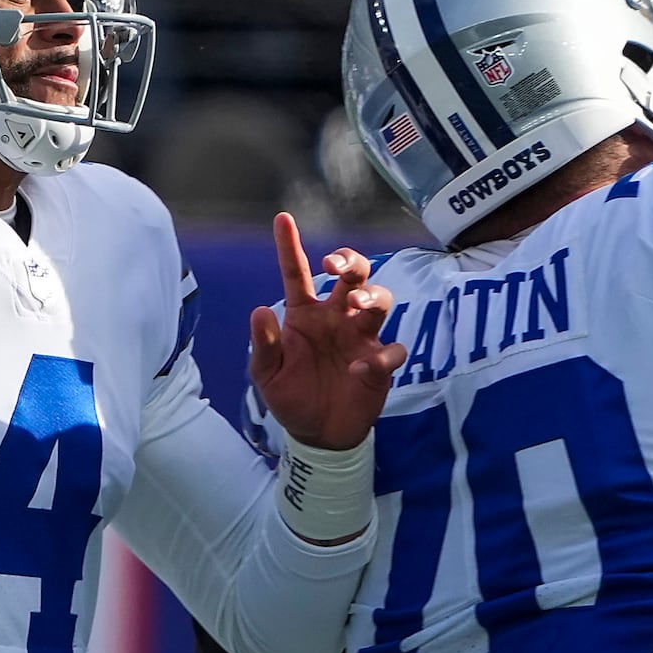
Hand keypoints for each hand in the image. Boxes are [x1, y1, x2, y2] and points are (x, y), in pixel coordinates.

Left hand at [248, 213, 401, 451]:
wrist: (316, 434)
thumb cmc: (289, 396)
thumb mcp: (266, 374)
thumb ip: (265, 344)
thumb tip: (260, 311)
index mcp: (304, 314)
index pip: (296, 274)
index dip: (290, 245)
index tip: (283, 218)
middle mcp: (336, 318)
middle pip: (353, 276)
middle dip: (350, 261)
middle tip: (336, 266)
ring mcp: (361, 339)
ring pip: (379, 301)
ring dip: (372, 296)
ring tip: (356, 304)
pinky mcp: (380, 365)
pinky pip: (391, 351)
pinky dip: (382, 357)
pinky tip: (360, 370)